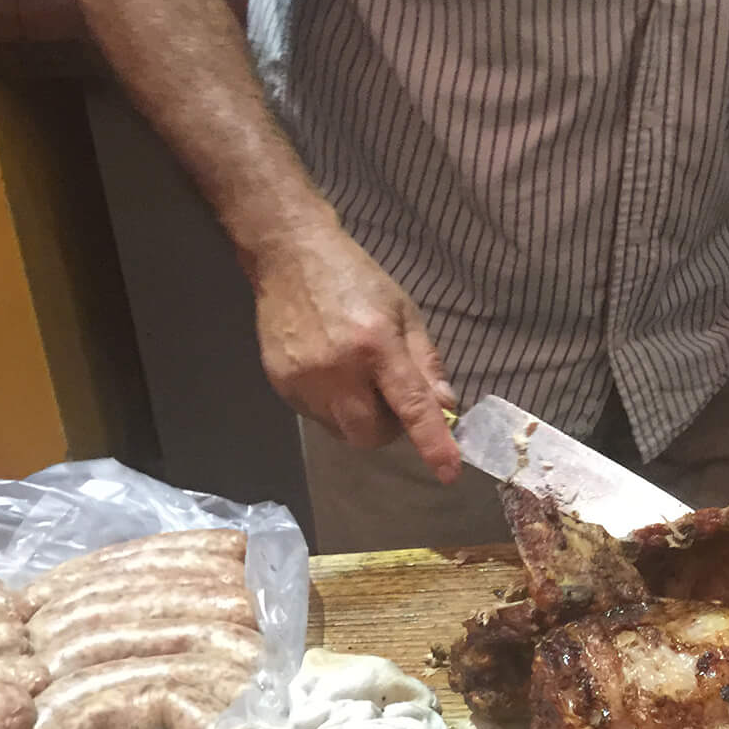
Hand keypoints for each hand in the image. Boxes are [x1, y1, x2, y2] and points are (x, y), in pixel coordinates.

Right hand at [248, 218, 461, 481]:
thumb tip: (446, 407)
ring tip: (356, 378)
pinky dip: (333, 406)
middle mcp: (337, 368)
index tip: (448, 471)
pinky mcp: (280, 383)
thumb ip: (426, 362)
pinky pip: (316, 418)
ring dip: (358, 417)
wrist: (290, 256)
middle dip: (387, 428)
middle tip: (388, 397)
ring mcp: (303, 378)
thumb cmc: (356, 281)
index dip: (432, 442)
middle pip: (369, 435)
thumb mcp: (405, 312)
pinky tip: (330, 372)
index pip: (410, 406)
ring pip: (342, 430)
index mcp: (376, 345)